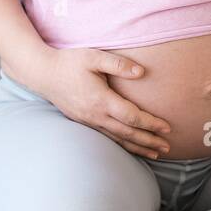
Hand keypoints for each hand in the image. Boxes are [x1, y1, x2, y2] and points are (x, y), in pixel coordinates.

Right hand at [29, 48, 173, 158]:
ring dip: (138, 147)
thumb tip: (141, 72)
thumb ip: (118, 64)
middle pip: (128, 133)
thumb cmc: (69, 62)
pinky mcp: (84, 123)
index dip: (151, 124)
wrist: (42, 73)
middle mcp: (95, 115)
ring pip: (118, 139)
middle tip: (168, 147)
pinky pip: (107, 138)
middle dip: (149, 141)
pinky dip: (122, 145)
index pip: (132, 117)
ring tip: (155, 154)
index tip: (167, 128)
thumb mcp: (93, 57)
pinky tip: (131, 147)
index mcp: (101, 100)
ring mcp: (88, 122)